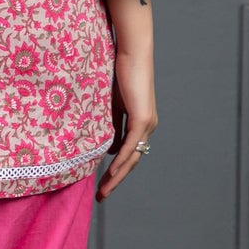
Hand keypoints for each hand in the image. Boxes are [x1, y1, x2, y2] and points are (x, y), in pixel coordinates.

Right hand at [95, 51, 157, 202]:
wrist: (132, 52)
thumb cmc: (120, 71)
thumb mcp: (111, 103)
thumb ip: (110, 124)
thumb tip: (107, 147)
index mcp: (141, 123)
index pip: (128, 153)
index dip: (116, 170)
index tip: (101, 182)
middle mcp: (148, 127)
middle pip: (131, 161)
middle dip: (115, 181)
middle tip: (101, 196)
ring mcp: (147, 124)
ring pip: (131, 158)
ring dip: (117, 177)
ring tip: (103, 192)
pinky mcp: (143, 118)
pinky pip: (130, 145)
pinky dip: (120, 161)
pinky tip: (111, 174)